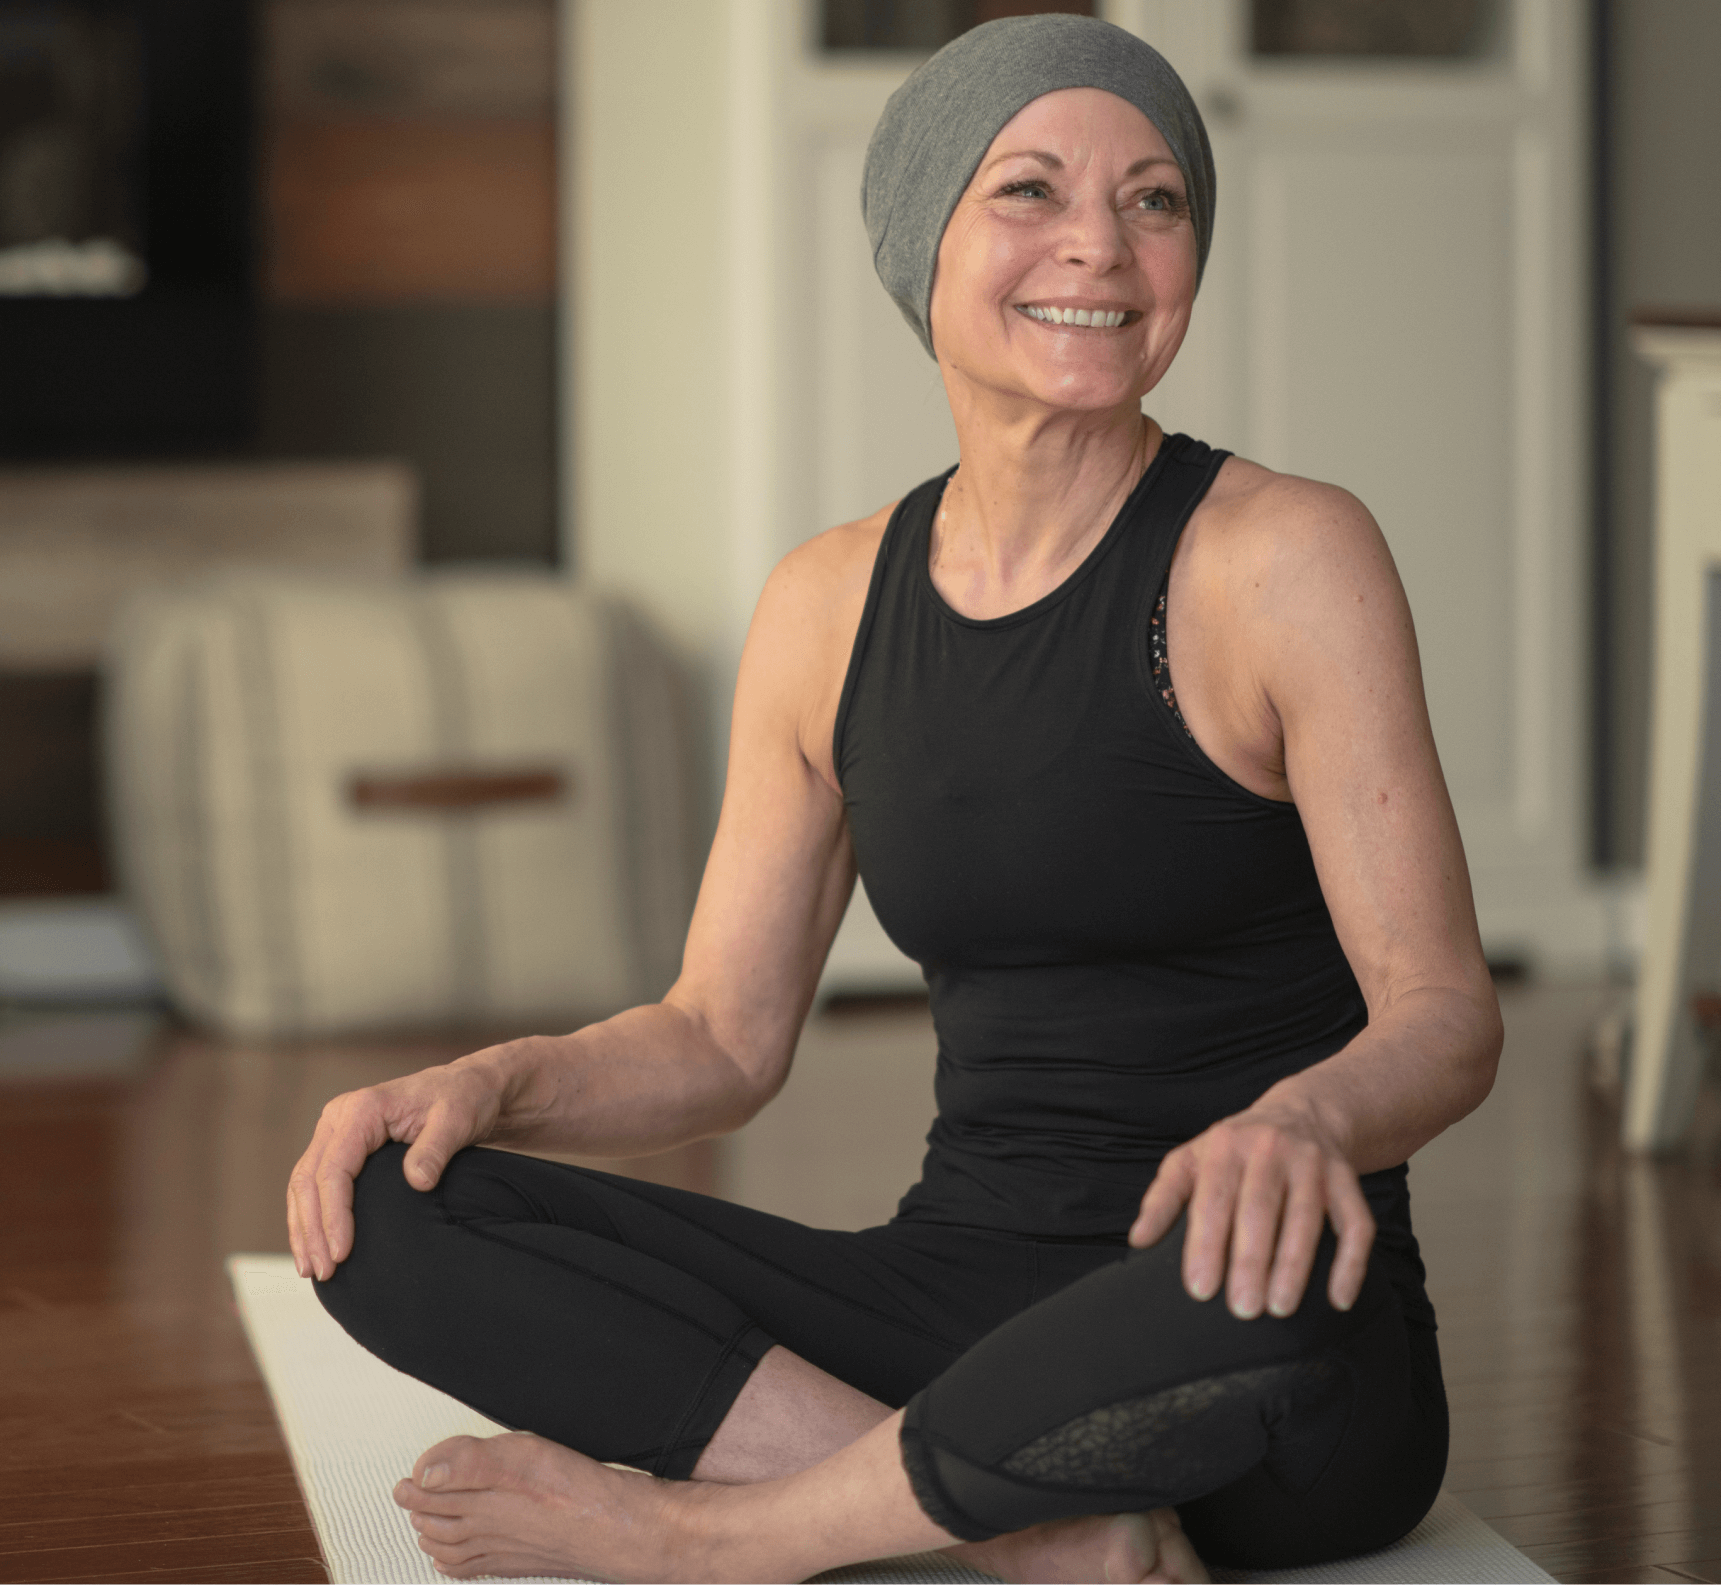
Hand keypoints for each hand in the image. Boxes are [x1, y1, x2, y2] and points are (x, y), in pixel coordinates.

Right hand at [287, 1059, 505, 1281]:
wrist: (467, 1088)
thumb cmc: (462, 1100)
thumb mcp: (457, 1121)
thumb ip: (436, 1149)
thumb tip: (418, 1182)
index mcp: (362, 1109)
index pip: (333, 1169)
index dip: (333, 1215)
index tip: (342, 1253)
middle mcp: (340, 1117)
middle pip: (308, 1179)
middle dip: (311, 1229)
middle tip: (323, 1271)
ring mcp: (337, 1131)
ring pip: (304, 1185)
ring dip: (303, 1228)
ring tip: (312, 1269)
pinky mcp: (341, 1147)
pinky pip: (315, 1184)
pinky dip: (311, 1216)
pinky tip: (315, 1246)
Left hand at [1126, 1098, 1373, 1318]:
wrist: (1301, 1113)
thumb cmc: (1235, 1149)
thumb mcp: (1192, 1160)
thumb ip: (1163, 1198)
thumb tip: (1138, 1240)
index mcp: (1225, 1145)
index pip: (1213, 1198)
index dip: (1206, 1244)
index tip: (1200, 1289)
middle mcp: (1270, 1149)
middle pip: (1260, 1208)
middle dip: (1251, 1260)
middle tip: (1242, 1308)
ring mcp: (1312, 1163)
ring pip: (1306, 1217)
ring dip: (1294, 1265)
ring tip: (1281, 1307)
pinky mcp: (1347, 1180)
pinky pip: (1357, 1224)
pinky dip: (1351, 1263)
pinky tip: (1338, 1300)